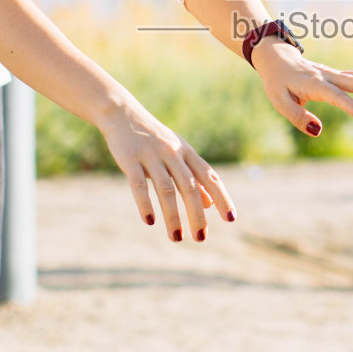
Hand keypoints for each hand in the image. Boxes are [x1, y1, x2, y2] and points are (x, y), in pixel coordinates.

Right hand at [97, 102, 236, 242]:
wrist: (122, 113)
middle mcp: (173, 153)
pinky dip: (145, 203)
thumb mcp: (178, 154)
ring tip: (177, 237)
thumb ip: (194, 178)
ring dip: (173, 215)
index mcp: (187, 153)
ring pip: (166, 189)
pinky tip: (149, 221)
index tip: (230, 219)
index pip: (210, 177)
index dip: (222, 197)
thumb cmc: (154, 138)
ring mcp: (151, 155)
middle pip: (190, 187)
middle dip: (197, 214)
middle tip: (201, 238)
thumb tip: (211, 205)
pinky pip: (138, 184)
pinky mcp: (129, 158)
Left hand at [249, 39, 352, 136]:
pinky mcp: (337, 75)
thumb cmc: (278, 83)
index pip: (336, 96)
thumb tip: (317, 130)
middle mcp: (328, 76)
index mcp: (314, 84)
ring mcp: (334, 74)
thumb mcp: (280, 102)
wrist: (278, 59)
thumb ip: (297, 117)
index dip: (351, 107)